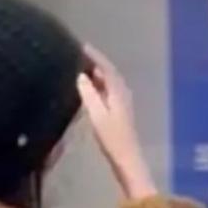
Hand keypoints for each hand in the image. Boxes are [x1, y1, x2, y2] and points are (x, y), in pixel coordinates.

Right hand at [77, 49, 155, 200]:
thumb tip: (82, 76)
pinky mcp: (121, 114)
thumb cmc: (112, 139)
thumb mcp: (97, 115)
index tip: (82, 47)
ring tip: (83, 70)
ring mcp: (123, 104)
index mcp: (118, 91)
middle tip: (80, 57)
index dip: (95, 56)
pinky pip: (109, 93)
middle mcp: (122, 93)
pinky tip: (91, 91)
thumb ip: (89, 94)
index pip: (107, 67)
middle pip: (109, 73)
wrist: (127, 160)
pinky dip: (100, 87)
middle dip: (96, 64)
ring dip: (98, 76)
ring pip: (110, 83)